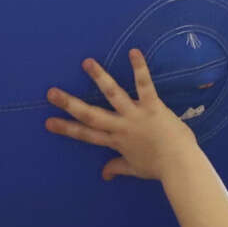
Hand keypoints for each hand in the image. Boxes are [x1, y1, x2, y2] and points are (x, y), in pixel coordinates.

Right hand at [45, 52, 201, 183]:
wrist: (179, 165)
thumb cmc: (159, 167)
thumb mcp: (135, 169)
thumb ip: (117, 168)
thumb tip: (103, 174)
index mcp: (116, 141)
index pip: (86, 135)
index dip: (67, 128)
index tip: (48, 122)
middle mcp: (121, 127)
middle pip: (91, 115)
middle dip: (70, 104)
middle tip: (51, 93)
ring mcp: (135, 116)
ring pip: (113, 94)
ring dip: (100, 77)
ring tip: (87, 62)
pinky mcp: (152, 107)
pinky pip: (144, 85)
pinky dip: (139, 68)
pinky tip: (133, 52)